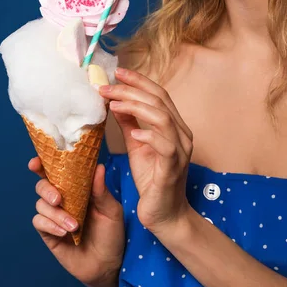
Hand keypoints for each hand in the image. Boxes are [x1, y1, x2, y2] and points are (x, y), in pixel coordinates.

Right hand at [29, 157, 123, 286]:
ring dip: (56, 214)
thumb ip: (101, 190)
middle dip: (46, 189)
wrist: (109, 266)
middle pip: (42, 185)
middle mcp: (62, 200)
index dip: (43, 164)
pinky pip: (39, 222)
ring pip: (41, 205)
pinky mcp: (48, 233)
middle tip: (59, 199)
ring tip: (74, 226)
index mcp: (76, 189)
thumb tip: (97, 166)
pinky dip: (50, 225)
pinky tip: (65, 233)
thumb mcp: (111, 211)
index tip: (36, 163)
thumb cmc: (112, 235)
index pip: (56, 172)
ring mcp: (54, 217)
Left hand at [98, 68, 193, 232]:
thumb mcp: (136, 147)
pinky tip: (134, 133)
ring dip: (136, 107)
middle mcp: (181, 134)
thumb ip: (130, 124)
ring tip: (114, 105)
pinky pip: (165, 146)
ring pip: (163, 118)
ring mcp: (179, 151)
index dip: (138, 81)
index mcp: (172, 127)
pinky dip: (149, 135)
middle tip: (105, 87)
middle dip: (131, 90)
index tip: (116, 72)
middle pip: (159, 101)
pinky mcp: (173, 168)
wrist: (164, 214)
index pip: (158, 94)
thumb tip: (116, 102)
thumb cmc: (152, 180)